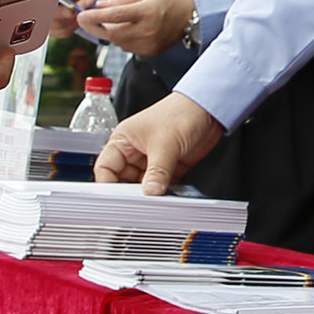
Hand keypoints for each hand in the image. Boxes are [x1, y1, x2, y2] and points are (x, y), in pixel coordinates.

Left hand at [75, 0, 197, 54]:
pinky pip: (127, 47)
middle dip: (96, 26)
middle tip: (86, 17)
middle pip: (112, 33)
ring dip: (109, 31)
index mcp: (147, 12)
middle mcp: (148, 31)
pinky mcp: (150, 52)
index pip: (115, 17)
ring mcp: (149, 44)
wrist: (193, 14)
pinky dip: (121, 38)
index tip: (80, 15)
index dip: (94, 17)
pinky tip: (128, 28)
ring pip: (117, 41)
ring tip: (114, 19)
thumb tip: (99, 6)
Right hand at [94, 94, 228, 195]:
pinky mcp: (167, 167)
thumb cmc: (181, 112)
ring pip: (141, 186)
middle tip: (138, 204)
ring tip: (153, 203)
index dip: (107, 184)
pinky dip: (162, 193)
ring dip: (147, 195)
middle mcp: (134, 152)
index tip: (116, 199)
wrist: (208, 109)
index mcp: (123, 141)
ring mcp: (151, 160)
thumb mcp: (165, 144)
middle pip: (122, 181)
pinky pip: (159, 185)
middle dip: (129, 193)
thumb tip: (150, 193)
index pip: (105, 168)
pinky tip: (166, 198)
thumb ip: (157, 172)